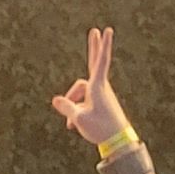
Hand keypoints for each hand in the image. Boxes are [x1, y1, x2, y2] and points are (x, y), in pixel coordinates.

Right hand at [48, 25, 133, 151]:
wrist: (118, 142)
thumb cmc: (100, 129)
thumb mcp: (79, 119)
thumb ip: (67, 107)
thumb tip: (56, 100)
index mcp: (97, 87)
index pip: (100, 61)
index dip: (102, 45)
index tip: (106, 31)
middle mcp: (100, 87)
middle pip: (95, 63)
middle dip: (93, 48)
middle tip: (95, 31)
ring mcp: (101, 95)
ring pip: (81, 92)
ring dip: (72, 105)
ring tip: (70, 125)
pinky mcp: (100, 103)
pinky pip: (83, 102)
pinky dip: (76, 111)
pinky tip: (72, 126)